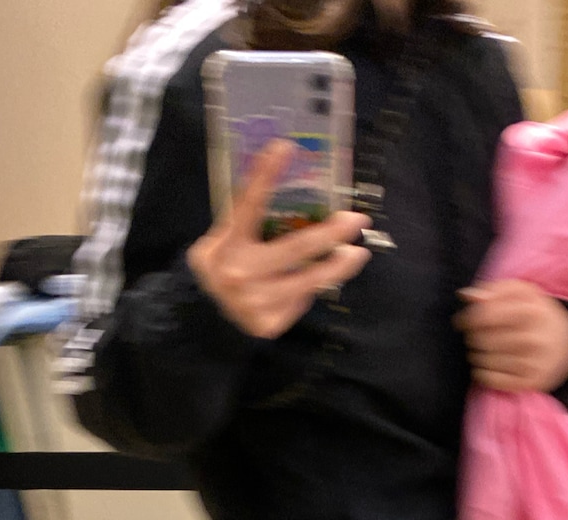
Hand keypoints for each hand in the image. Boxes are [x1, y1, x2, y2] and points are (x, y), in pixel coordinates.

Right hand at [188, 140, 371, 339]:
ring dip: (338, 266)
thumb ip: (249, 221)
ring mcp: (253, 303)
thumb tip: (293, 187)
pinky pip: (301, 300)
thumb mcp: (225, 241)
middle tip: (357, 220)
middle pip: (294, 248)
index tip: (285, 147)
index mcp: (224, 246)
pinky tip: (314, 283)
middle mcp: (237, 274)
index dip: (265, 175)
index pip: (247, 206)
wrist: (209, 322)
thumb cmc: (226, 270)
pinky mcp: (267, 324)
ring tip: (357, 253)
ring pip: (308, 280)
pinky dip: (311, 289)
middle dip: (331, 232)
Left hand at [456, 279, 567, 393]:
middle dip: (473, 338)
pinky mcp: (530, 382)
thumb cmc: (535, 314)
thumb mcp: (521, 293)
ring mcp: (533, 362)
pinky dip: (482, 373)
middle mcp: (533, 337)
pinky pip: (489, 380)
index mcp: (531, 310)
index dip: (466, 319)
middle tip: (477, 336)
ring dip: (476, 356)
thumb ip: (493, 290)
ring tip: (484, 350)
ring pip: (483, 361)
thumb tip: (467, 295)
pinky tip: (487, 366)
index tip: (463, 322)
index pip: (484, 316)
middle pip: (481, 340)